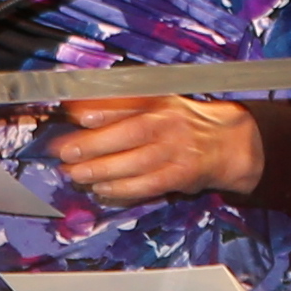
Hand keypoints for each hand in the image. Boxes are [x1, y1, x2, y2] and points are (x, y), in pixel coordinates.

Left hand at [46, 90, 258, 205]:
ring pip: (136, 162)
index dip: (103, 109)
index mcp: (161, 101)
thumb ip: (123, 106)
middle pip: (129, 133)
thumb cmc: (182, 124)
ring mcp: (177, 150)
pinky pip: (148, 184)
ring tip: (76, 174)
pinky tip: (101, 189)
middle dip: (94, 143)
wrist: (226, 144)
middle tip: (65, 152)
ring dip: (102, 170)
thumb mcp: (159, 104)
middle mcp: (170, 123)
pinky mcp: (181, 174)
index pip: (129, 101)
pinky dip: (123, 189)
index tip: (77, 115)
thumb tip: (77, 109)